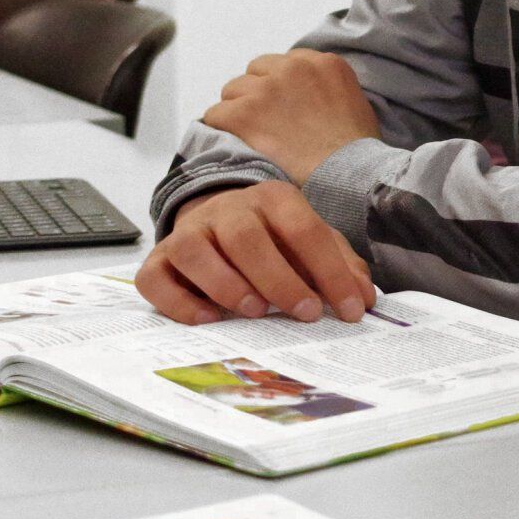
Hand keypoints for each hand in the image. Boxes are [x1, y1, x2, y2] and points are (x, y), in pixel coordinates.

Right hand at [136, 183, 374, 323]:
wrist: (217, 220)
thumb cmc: (274, 239)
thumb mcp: (311, 243)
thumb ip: (340, 265)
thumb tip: (363, 298)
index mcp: (273, 200)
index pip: (305, 230)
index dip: (330, 271)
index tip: (350, 309)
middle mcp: (227, 210)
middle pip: (246, 237)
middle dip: (279, 279)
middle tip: (304, 313)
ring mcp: (189, 232)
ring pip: (195, 251)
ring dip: (226, 284)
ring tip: (256, 312)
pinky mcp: (160, 260)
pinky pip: (155, 278)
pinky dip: (178, 302)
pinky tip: (209, 319)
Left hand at [200, 49, 380, 183]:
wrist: (345, 180)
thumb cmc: (355, 155)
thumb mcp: (355, 105)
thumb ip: (325, 89)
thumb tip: (304, 97)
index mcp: (325, 63)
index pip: (285, 62)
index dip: (282, 88)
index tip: (285, 110)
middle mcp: (294, 67)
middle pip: (256, 72)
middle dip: (259, 95)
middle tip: (268, 126)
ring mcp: (265, 89)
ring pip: (233, 92)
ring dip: (240, 112)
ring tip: (256, 139)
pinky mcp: (242, 113)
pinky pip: (215, 115)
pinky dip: (224, 132)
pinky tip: (242, 147)